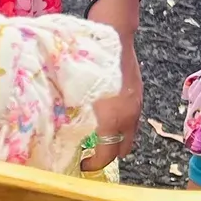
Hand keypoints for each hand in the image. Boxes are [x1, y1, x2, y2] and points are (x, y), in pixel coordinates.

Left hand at [83, 30, 142, 169]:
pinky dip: (120, 125)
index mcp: (113, 119)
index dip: (94, 165)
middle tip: (90, 153)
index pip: (108, 155)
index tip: (82, 165)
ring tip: (96, 136)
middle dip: (108, 155)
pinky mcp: (138, 95)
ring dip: (115, 139)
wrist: (114, 35)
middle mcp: (129, 116)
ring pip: (129, 134)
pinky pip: (132, 120)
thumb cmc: (88, 62)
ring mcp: (136, 106)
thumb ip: (73, 116)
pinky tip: (105, 117)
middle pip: (123, 149)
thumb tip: (62, 133)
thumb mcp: (74, 93)